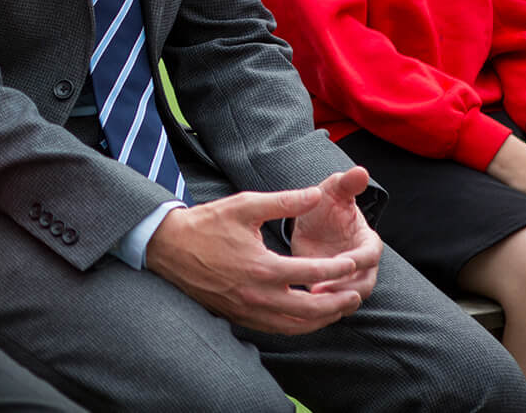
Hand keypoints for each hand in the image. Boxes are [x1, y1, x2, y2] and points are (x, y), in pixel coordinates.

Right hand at [143, 182, 370, 334]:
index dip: (337, 268)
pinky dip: (300, 326)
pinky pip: (279, 330)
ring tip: (339, 308)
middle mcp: (259, 295)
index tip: (353, 261)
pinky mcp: (241, 317)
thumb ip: (284, 202)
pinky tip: (309, 317)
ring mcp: (249, 310)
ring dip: (323, 319)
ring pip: (297, 326)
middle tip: (356, 293)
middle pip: (311, 309)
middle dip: (338, 302)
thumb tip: (316, 194)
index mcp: (263, 267)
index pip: (312, 273)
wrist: (169, 248)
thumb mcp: (245, 206)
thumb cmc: (207, 224)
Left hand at [289, 167, 381, 301]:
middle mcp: (363, 266)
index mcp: (368, 243)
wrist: (310, 225)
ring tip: (311, 296)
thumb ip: (347, 184)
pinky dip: (322, 307)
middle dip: (345, 288)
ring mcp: (349, 281)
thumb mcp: (333, 192)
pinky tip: (303, 303)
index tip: (343, 260)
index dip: (359, 259)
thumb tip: (361, 170)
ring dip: (333, 300)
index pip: (370, 255)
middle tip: (323, 288)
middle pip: (363, 284)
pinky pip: (333, 306)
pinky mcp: (333, 292)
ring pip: (348, 299)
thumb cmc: (325, 205)